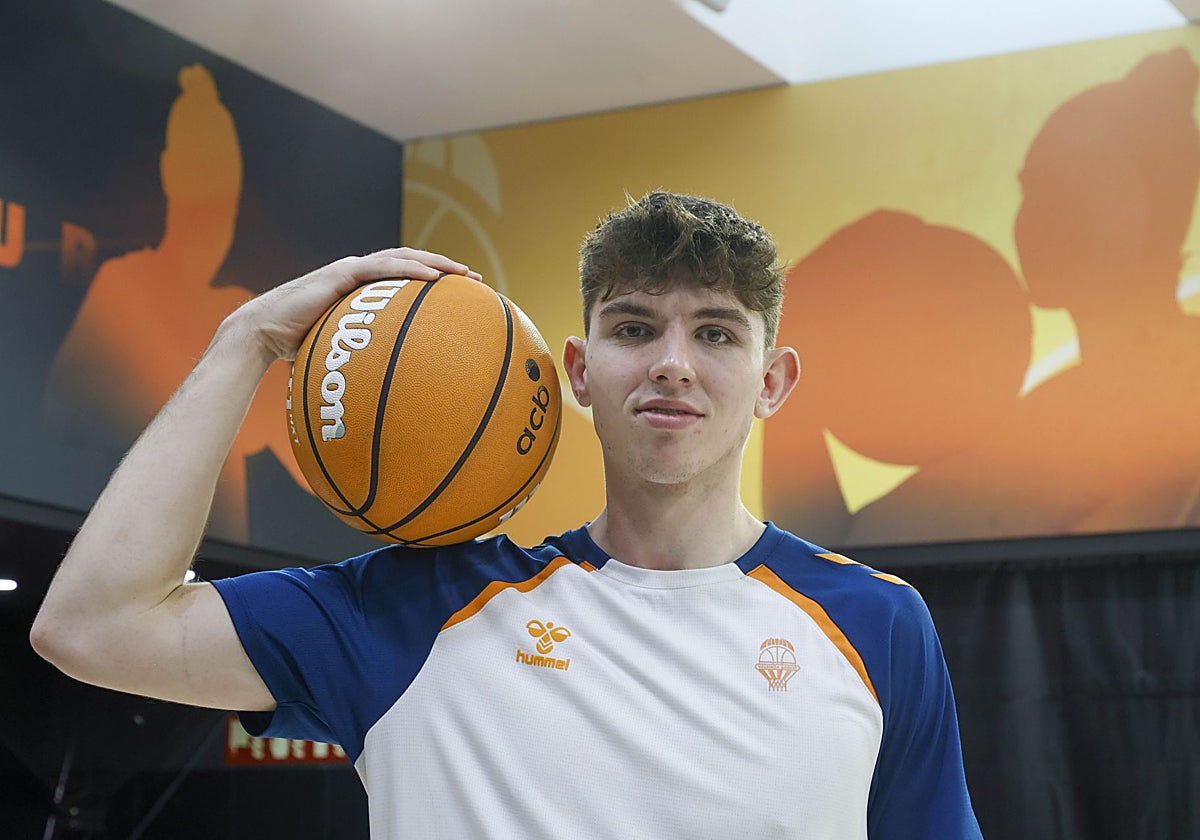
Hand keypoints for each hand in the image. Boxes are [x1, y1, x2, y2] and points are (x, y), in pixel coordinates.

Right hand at [231, 248, 482, 361]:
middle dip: (445, 267)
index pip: (404, 278)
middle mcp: (359, 275)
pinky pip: (381, 269)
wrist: (262, 335)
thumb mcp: (340, 353)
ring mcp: (350, 271)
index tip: (463, 293)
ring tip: (463, 273)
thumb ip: (364, 361)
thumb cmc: (298, 349)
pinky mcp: (339, 274)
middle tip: (474, 279)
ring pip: (402, 258)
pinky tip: (433, 278)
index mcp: (361, 290)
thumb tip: (388, 395)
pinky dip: (409, 270)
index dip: (434, 280)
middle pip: (410, 262)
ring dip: (435, 263)